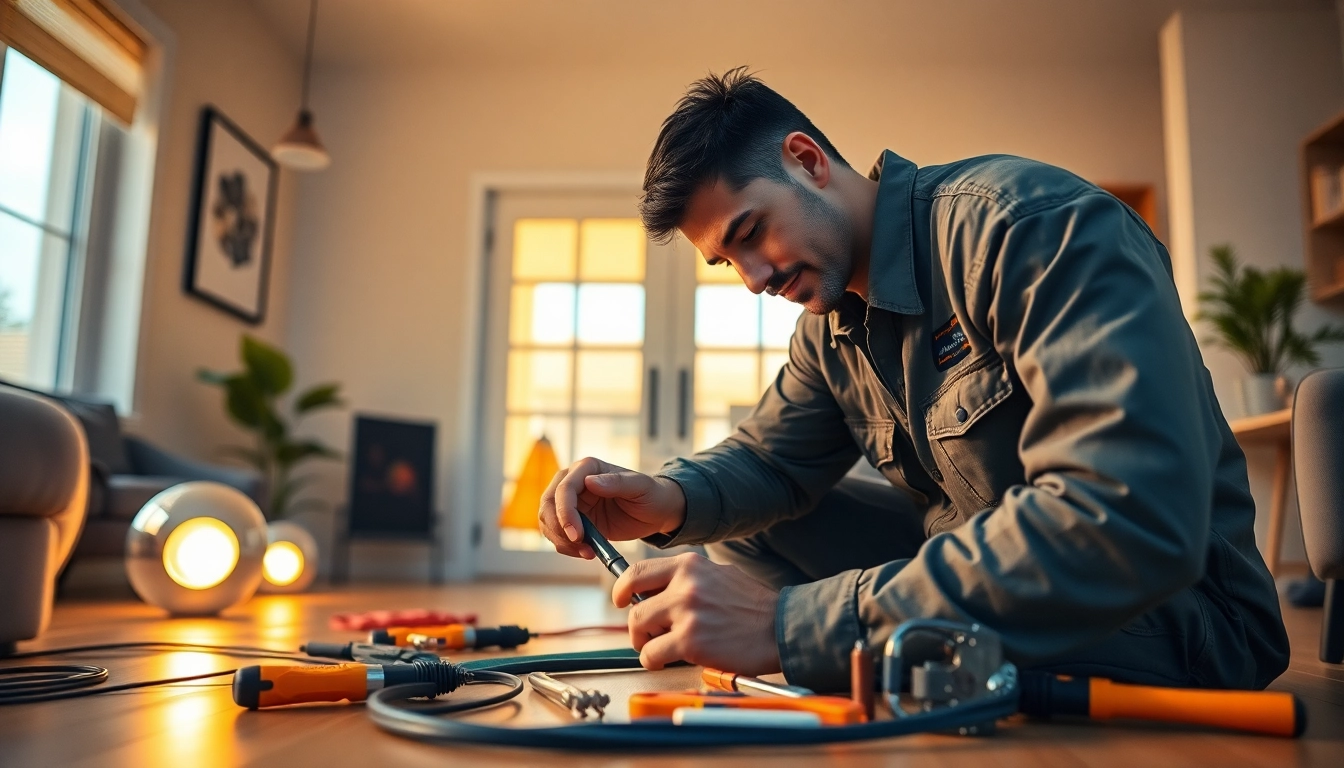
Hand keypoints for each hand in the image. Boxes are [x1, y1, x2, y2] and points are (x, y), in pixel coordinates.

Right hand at [538, 457, 686, 558]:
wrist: (654, 511)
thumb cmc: (650, 494)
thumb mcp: (640, 487)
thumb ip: (617, 482)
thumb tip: (589, 481)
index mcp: (587, 468)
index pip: (564, 488)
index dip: (565, 513)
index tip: (577, 535)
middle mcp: (574, 481)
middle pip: (547, 504)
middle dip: (558, 528)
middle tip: (579, 546)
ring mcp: (571, 501)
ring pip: (547, 520)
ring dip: (561, 540)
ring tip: (587, 552)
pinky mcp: (572, 519)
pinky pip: (557, 533)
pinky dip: (566, 546)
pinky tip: (586, 552)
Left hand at [614, 552, 781, 675]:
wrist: (781, 627)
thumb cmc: (754, 607)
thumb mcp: (719, 575)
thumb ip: (688, 579)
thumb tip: (660, 591)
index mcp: (690, 565)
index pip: (637, 572)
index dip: (621, 589)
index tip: (620, 600)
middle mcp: (685, 584)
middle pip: (634, 606)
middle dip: (636, 625)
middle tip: (645, 634)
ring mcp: (687, 612)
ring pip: (639, 629)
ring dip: (644, 643)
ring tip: (660, 649)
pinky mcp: (690, 641)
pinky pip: (652, 654)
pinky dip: (654, 661)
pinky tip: (667, 661)